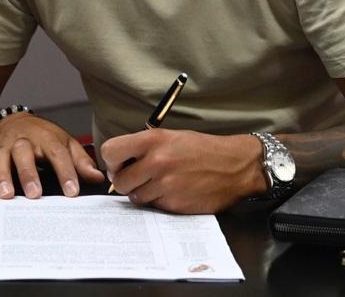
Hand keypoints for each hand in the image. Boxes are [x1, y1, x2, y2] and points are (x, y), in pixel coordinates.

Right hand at [0, 113, 104, 199]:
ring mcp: (5, 145)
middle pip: (25, 152)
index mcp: (46, 137)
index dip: (66, 172)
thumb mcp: (63, 142)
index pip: (58, 153)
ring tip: (7, 195)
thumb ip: (80, 161)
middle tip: (35, 194)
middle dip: (29, 173)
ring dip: (4, 176)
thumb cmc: (40, 136)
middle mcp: (24, 140)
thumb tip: (98, 177)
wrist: (10, 122)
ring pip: (2, 157)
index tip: (72, 191)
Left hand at [100, 128, 265, 213]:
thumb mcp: (171, 136)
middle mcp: (157, 162)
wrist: (234, 166)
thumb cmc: (202, 149)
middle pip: (119, 181)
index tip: (119, 163)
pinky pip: (154, 207)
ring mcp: (165, 185)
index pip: (111, 151)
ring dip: (142, 193)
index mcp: (153, 140)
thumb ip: (144, 147)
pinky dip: (159, 202)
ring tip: (159, 183)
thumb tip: (119, 161)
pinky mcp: (174, 205)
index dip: (111, 160)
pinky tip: (173, 191)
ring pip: (135, 197)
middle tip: (137, 177)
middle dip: (124, 181)